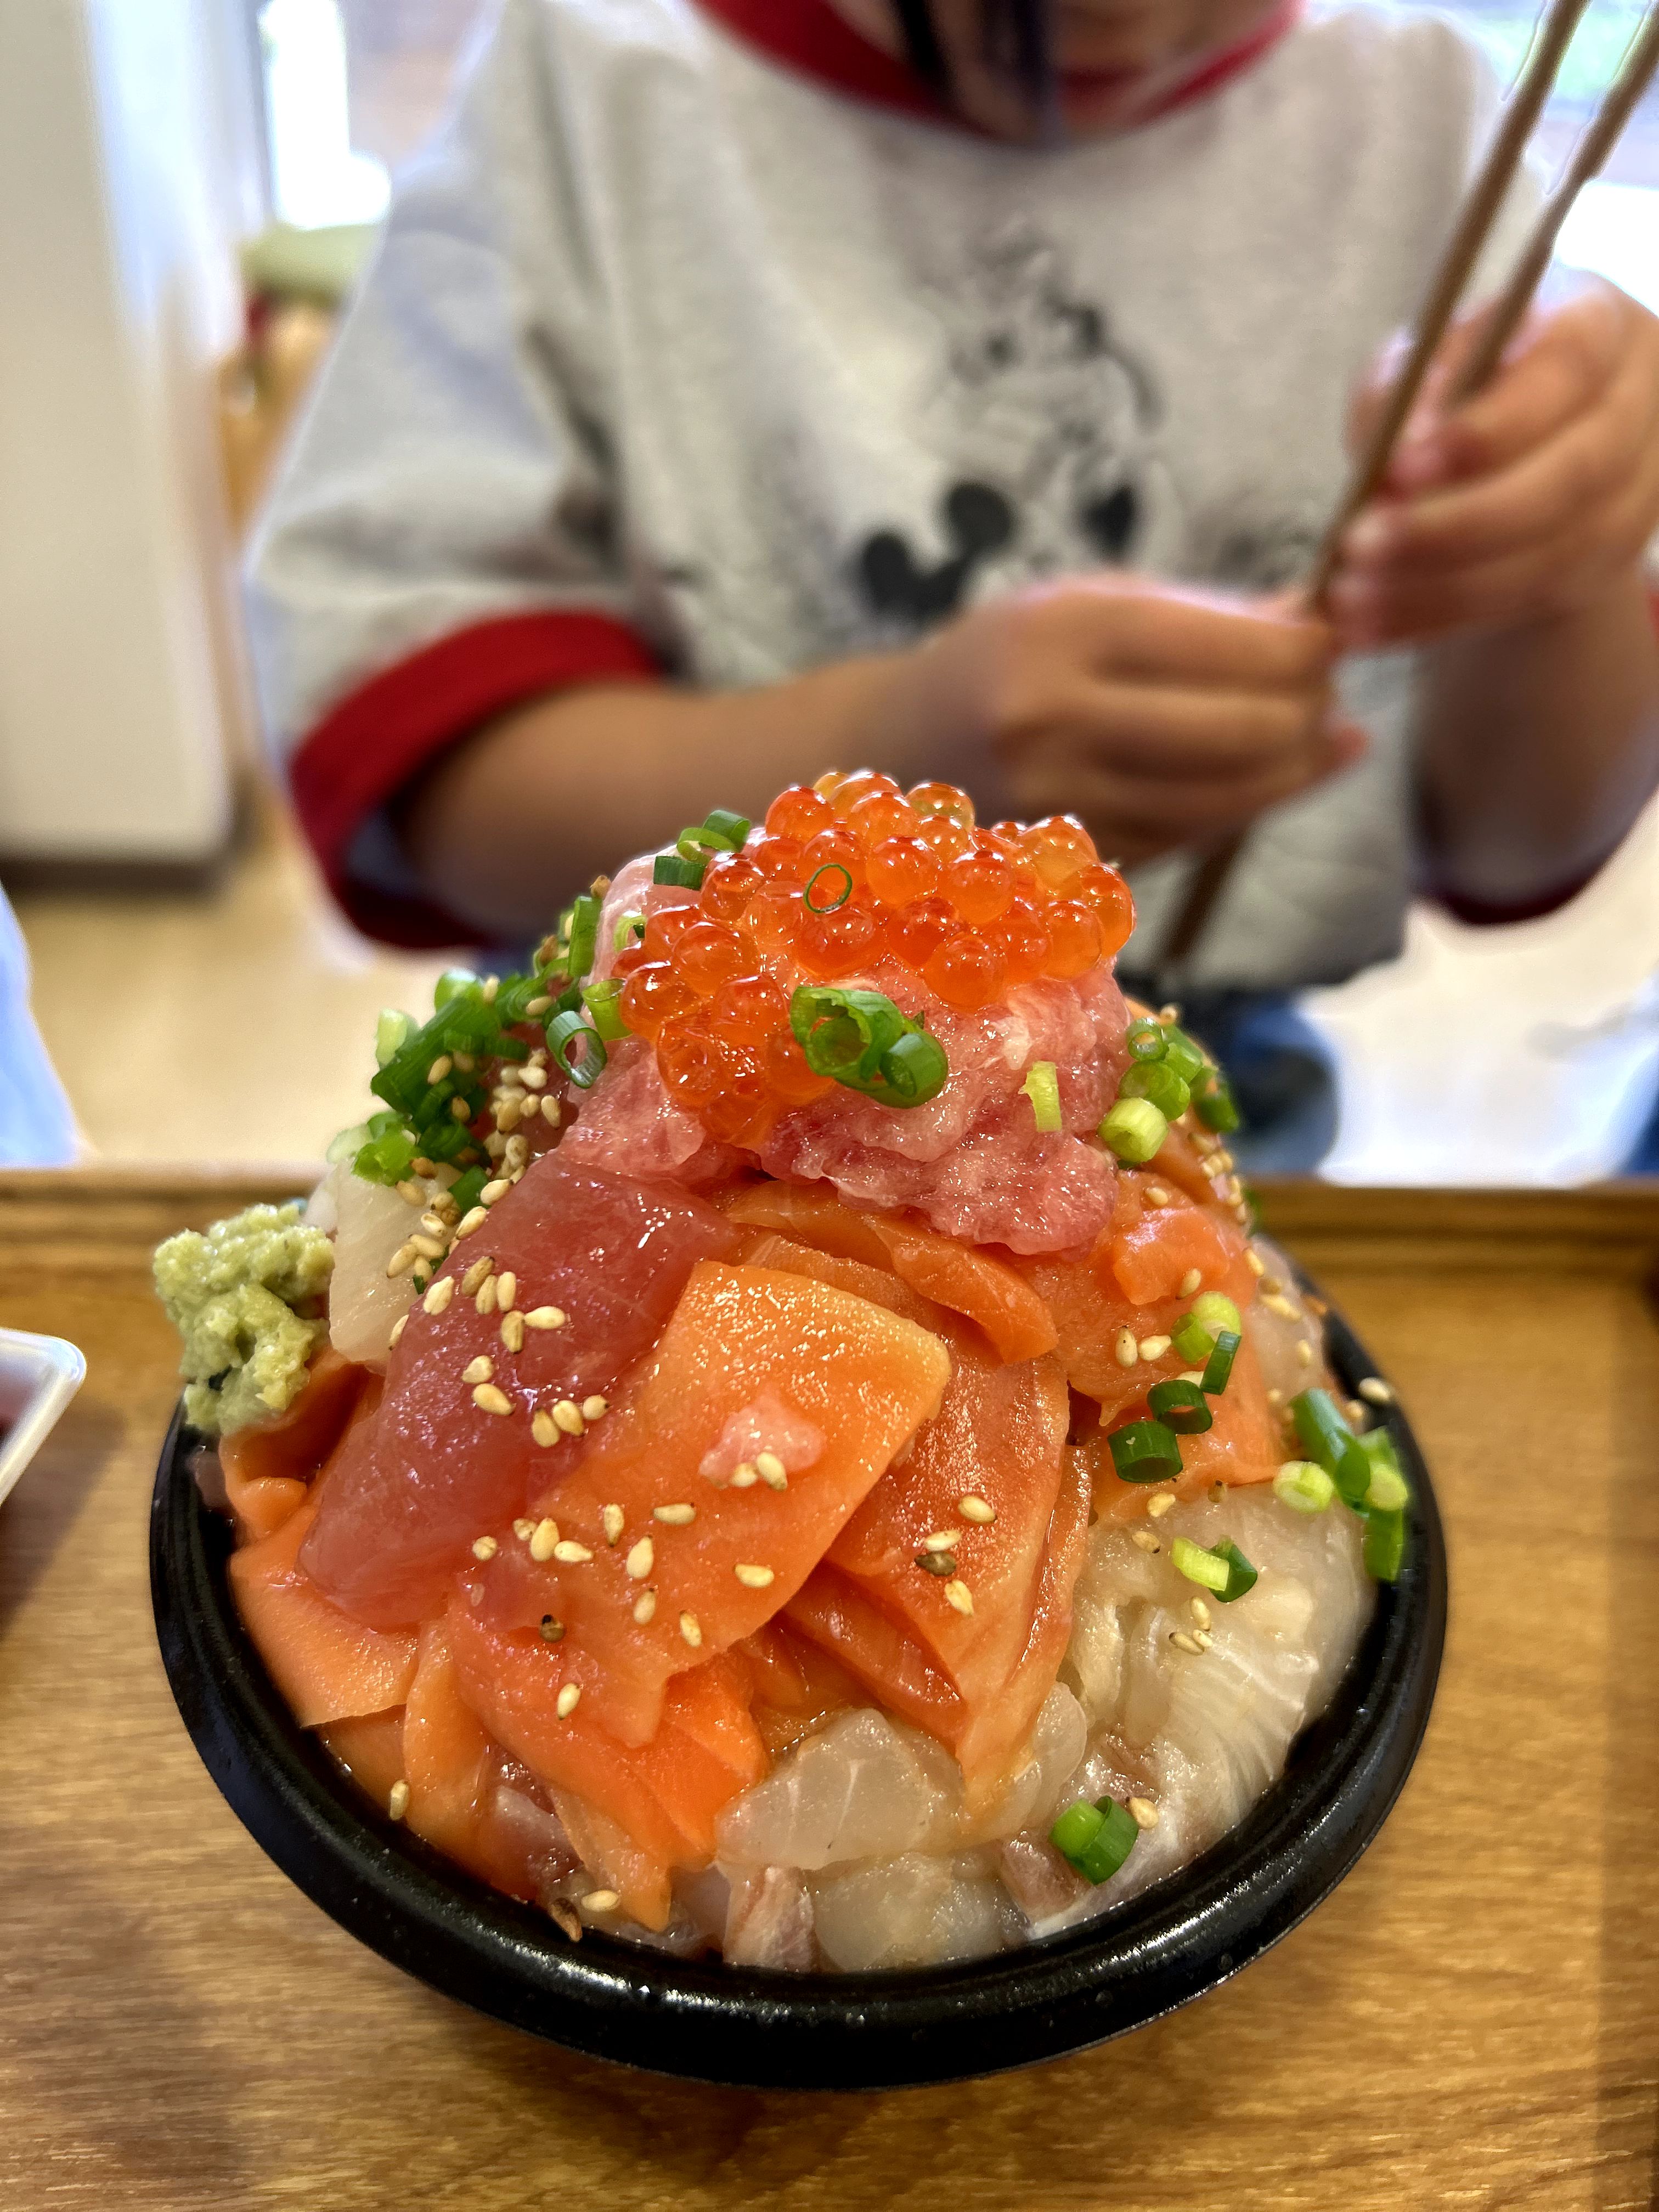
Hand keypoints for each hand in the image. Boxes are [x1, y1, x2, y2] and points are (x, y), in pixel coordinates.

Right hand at [873, 574, 1358, 866]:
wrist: (900, 747)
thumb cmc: (1009, 657)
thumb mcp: (1088, 603)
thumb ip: (1201, 614)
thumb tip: (1316, 618)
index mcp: (1065, 633)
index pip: (1231, 647)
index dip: (1306, 650)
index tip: (1333, 641)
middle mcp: (1057, 722)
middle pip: (1240, 731)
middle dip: (1308, 713)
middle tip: (1328, 696)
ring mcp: (1062, 803)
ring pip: (1224, 800)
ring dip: (1292, 773)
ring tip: (1320, 741)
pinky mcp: (1069, 862)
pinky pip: (1187, 838)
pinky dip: (1240, 809)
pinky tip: (1273, 781)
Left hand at [1331, 276, 1658, 649]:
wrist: (1502, 451)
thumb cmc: (1457, 384)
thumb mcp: (1420, 364)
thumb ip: (1406, 388)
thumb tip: (1401, 449)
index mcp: (1600, 320)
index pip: (1567, 368)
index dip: (1489, 426)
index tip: (1401, 467)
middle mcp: (1638, 402)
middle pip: (1571, 474)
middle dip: (1457, 522)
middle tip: (1360, 545)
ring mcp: (1636, 489)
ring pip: (1552, 553)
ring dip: (1440, 586)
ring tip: (1350, 598)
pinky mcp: (1608, 562)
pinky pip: (1526, 601)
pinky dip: (1437, 616)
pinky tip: (1371, 626)